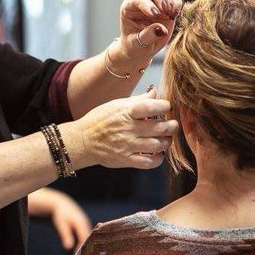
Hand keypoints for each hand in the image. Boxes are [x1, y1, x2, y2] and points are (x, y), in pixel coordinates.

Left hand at [49, 197, 91, 249]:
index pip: (85, 239)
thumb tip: (68, 247)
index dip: (84, 249)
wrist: (64, 205)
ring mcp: (87, 226)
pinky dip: (86, 245)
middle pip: (89, 240)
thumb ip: (65, 235)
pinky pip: (87, 238)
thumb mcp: (61, 224)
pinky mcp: (85, 228)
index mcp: (82, 224)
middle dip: (88, 251)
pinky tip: (82, 253)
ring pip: (89, 240)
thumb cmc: (61, 214)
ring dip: (88, 249)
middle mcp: (87, 225)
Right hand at [62, 88, 176, 169]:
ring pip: (158, 145)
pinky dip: (159, 158)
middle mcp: (129, 129)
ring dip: (167, 141)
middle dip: (172, 126)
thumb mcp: (116, 105)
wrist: (82, 140)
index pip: (152, 106)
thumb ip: (138, 100)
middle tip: (172, 125)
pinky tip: (159, 153)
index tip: (167, 107)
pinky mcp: (126, 160)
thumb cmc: (99, 120)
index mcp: (126, 112)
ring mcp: (128, 145)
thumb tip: (155, 92)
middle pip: (160, 128)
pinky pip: (149, 162)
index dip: (165, 106)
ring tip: (166, 138)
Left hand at [113, 0, 182, 71]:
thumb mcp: (137, 44)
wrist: (142, 48)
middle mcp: (141, 1)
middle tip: (166, 9)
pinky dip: (177, 2)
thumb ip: (147, 36)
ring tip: (171, 14)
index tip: (156, 14)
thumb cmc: (135, 46)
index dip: (147, 4)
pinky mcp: (166, 5)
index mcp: (128, 8)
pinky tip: (175, 14)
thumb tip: (161, 29)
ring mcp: (154, 1)